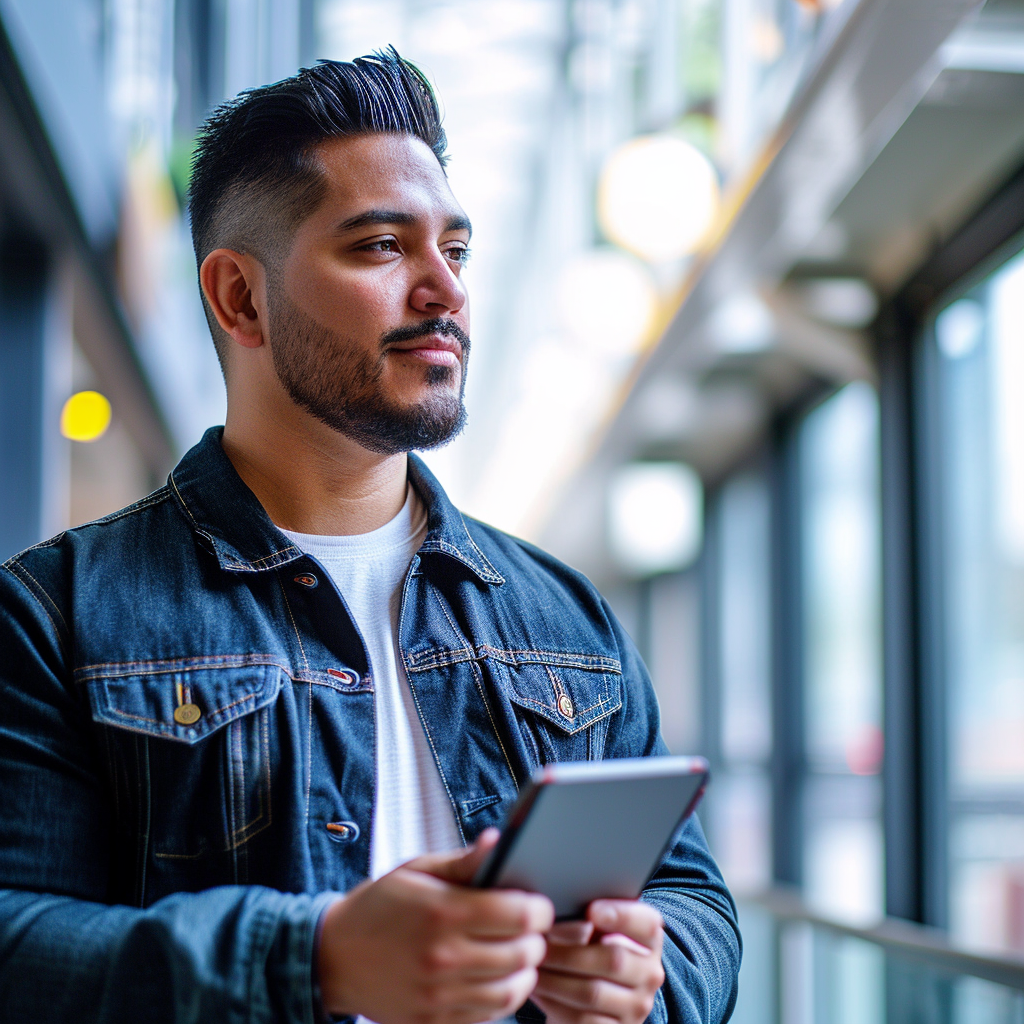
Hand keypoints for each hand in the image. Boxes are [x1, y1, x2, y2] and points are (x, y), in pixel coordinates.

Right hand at [317, 830, 554, 1023]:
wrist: (333, 957)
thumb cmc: (380, 906)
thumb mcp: (418, 870)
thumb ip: (463, 861)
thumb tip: (499, 842)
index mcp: (443, 911)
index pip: (519, 915)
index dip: (539, 909)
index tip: (537, 904)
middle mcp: (443, 956)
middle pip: (523, 954)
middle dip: (536, 939)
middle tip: (530, 930)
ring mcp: (438, 995)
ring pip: (511, 990)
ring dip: (525, 972)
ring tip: (518, 955)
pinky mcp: (433, 1022)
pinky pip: (487, 1015)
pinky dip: (501, 997)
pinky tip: (495, 978)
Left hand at [531, 900, 664, 1023]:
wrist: (589, 1002)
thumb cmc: (589, 952)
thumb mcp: (597, 933)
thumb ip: (588, 921)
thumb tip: (561, 917)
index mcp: (649, 941)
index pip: (647, 925)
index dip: (622, 915)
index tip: (591, 910)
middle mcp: (650, 974)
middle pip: (614, 959)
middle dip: (570, 950)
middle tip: (539, 942)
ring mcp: (637, 1007)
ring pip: (593, 992)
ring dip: (555, 977)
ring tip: (533, 964)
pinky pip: (582, 1019)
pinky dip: (554, 1001)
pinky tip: (536, 987)